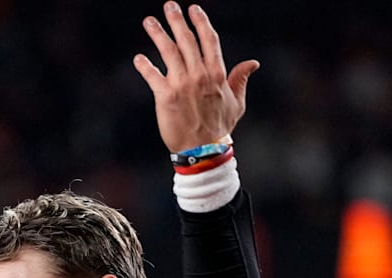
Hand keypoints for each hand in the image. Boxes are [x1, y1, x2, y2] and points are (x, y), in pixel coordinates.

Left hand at [133, 3, 258, 152]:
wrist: (203, 150)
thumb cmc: (220, 127)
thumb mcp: (237, 103)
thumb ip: (241, 80)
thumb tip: (253, 63)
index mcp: (216, 74)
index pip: (208, 40)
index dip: (200, 22)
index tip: (194, 9)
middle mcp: (199, 75)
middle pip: (186, 40)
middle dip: (177, 20)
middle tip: (169, 5)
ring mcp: (181, 85)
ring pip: (168, 52)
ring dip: (158, 34)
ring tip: (149, 21)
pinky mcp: (165, 96)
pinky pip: (152, 76)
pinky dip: (144, 66)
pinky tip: (138, 57)